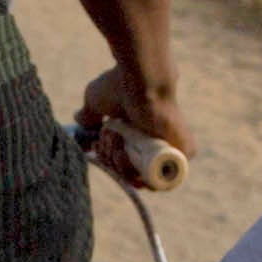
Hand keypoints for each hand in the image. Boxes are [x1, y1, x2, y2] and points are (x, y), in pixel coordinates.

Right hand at [76, 61, 190, 186]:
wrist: (143, 80)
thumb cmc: (120, 86)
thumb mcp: (97, 102)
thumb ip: (89, 114)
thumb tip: (79, 119)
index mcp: (140, 136)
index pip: (123, 163)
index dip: (107, 158)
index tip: (98, 144)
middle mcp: (155, 145)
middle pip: (128, 173)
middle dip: (111, 158)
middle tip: (109, 137)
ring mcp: (168, 152)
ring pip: (139, 179)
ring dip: (120, 164)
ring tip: (117, 140)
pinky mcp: (182, 156)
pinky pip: (157, 182)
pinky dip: (136, 173)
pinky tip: (127, 152)